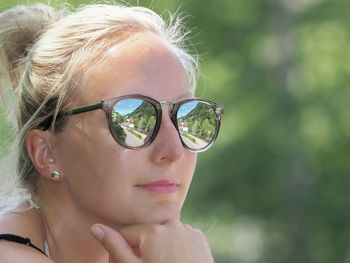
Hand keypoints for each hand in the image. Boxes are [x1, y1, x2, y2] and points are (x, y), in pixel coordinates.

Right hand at [90, 220, 213, 262]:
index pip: (126, 232)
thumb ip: (114, 246)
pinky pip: (180, 236)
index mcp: (153, 230)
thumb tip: (95, 227)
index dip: (123, 250)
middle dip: (141, 247)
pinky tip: (176, 262)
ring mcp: (187, 229)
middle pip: (146, 232)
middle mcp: (171, 223)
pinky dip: (176, 246)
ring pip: (164, 233)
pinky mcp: (199, 237)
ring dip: (159, 245)